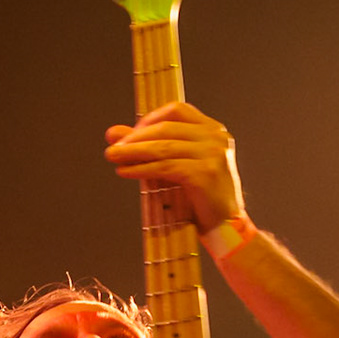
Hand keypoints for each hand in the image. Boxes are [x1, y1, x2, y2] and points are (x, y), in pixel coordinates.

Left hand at [103, 102, 245, 233]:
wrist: (226, 227)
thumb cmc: (201, 196)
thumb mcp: (176, 165)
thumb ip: (149, 146)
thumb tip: (112, 133)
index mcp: (213, 129)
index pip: (176, 111)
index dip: (149, 119)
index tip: (129, 135)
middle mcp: (215, 137)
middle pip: (167, 128)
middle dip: (135, 137)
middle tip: (112, 148)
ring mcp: (212, 155)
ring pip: (163, 147)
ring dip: (133, 152)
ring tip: (113, 157)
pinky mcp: (205, 174)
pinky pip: (166, 167)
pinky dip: (142, 169)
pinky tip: (126, 172)